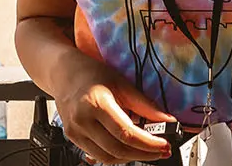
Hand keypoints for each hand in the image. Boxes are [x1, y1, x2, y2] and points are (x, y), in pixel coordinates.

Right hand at [56, 56, 173, 163]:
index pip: (126, 133)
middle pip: (117, 150)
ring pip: (107, 158)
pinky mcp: (73, 138)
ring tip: (147, 150)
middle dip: (143, 154)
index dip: (148, 143)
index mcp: (96, 104)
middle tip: (160, 151)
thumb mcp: (122, 83)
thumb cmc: (91, 73)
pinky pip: (98, 155)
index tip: (164, 145)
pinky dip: (116, 155)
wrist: (64, 73)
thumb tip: (166, 119)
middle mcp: (82, 121)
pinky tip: (128, 148)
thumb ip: (144, 105)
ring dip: (130, 158)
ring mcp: (75, 132)